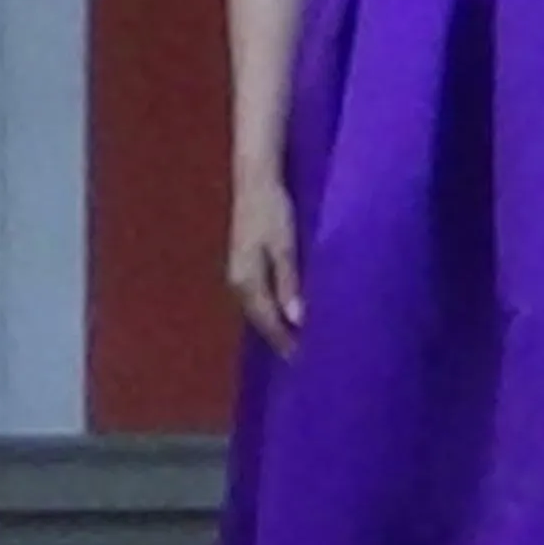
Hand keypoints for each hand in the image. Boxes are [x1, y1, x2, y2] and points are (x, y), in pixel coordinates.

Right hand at [226, 176, 303, 356]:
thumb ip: (289, 283)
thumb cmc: (273, 211)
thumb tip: (296, 320)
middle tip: (304, 360)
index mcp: (248, 281)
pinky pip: (257, 300)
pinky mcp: (244, 267)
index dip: (286, 342)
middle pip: (260, 321)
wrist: (255, 182)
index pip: (269, 322)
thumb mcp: (286, 246)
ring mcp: (238, 275)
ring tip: (297, 343)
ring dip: (275, 327)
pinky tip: (284, 316)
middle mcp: (238, 283)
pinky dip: (271, 312)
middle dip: (280, 340)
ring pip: (258, 311)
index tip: (305, 362)